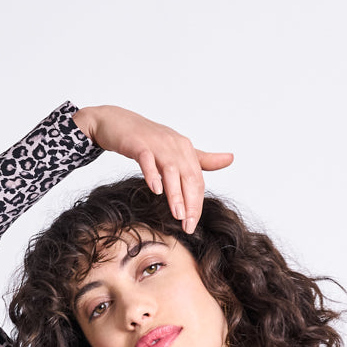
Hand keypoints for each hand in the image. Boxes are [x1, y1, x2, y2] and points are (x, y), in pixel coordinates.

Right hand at [71, 104, 233, 234]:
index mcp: (185, 149)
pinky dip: (152, 174)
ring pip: (170, 170)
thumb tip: (230, 158)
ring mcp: (155, 143)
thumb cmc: (148, 140)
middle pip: (188, 176)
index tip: (193, 224)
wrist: (116, 121)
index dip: (197, 203)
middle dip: (190, 203)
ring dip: (175, 193)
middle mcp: (174, 145)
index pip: (197, 180)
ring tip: (177, 214)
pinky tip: (155, 189)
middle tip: (188, 225)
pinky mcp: (137, 143)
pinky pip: (147, 160)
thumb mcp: (177, 149)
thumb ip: (202, 159)